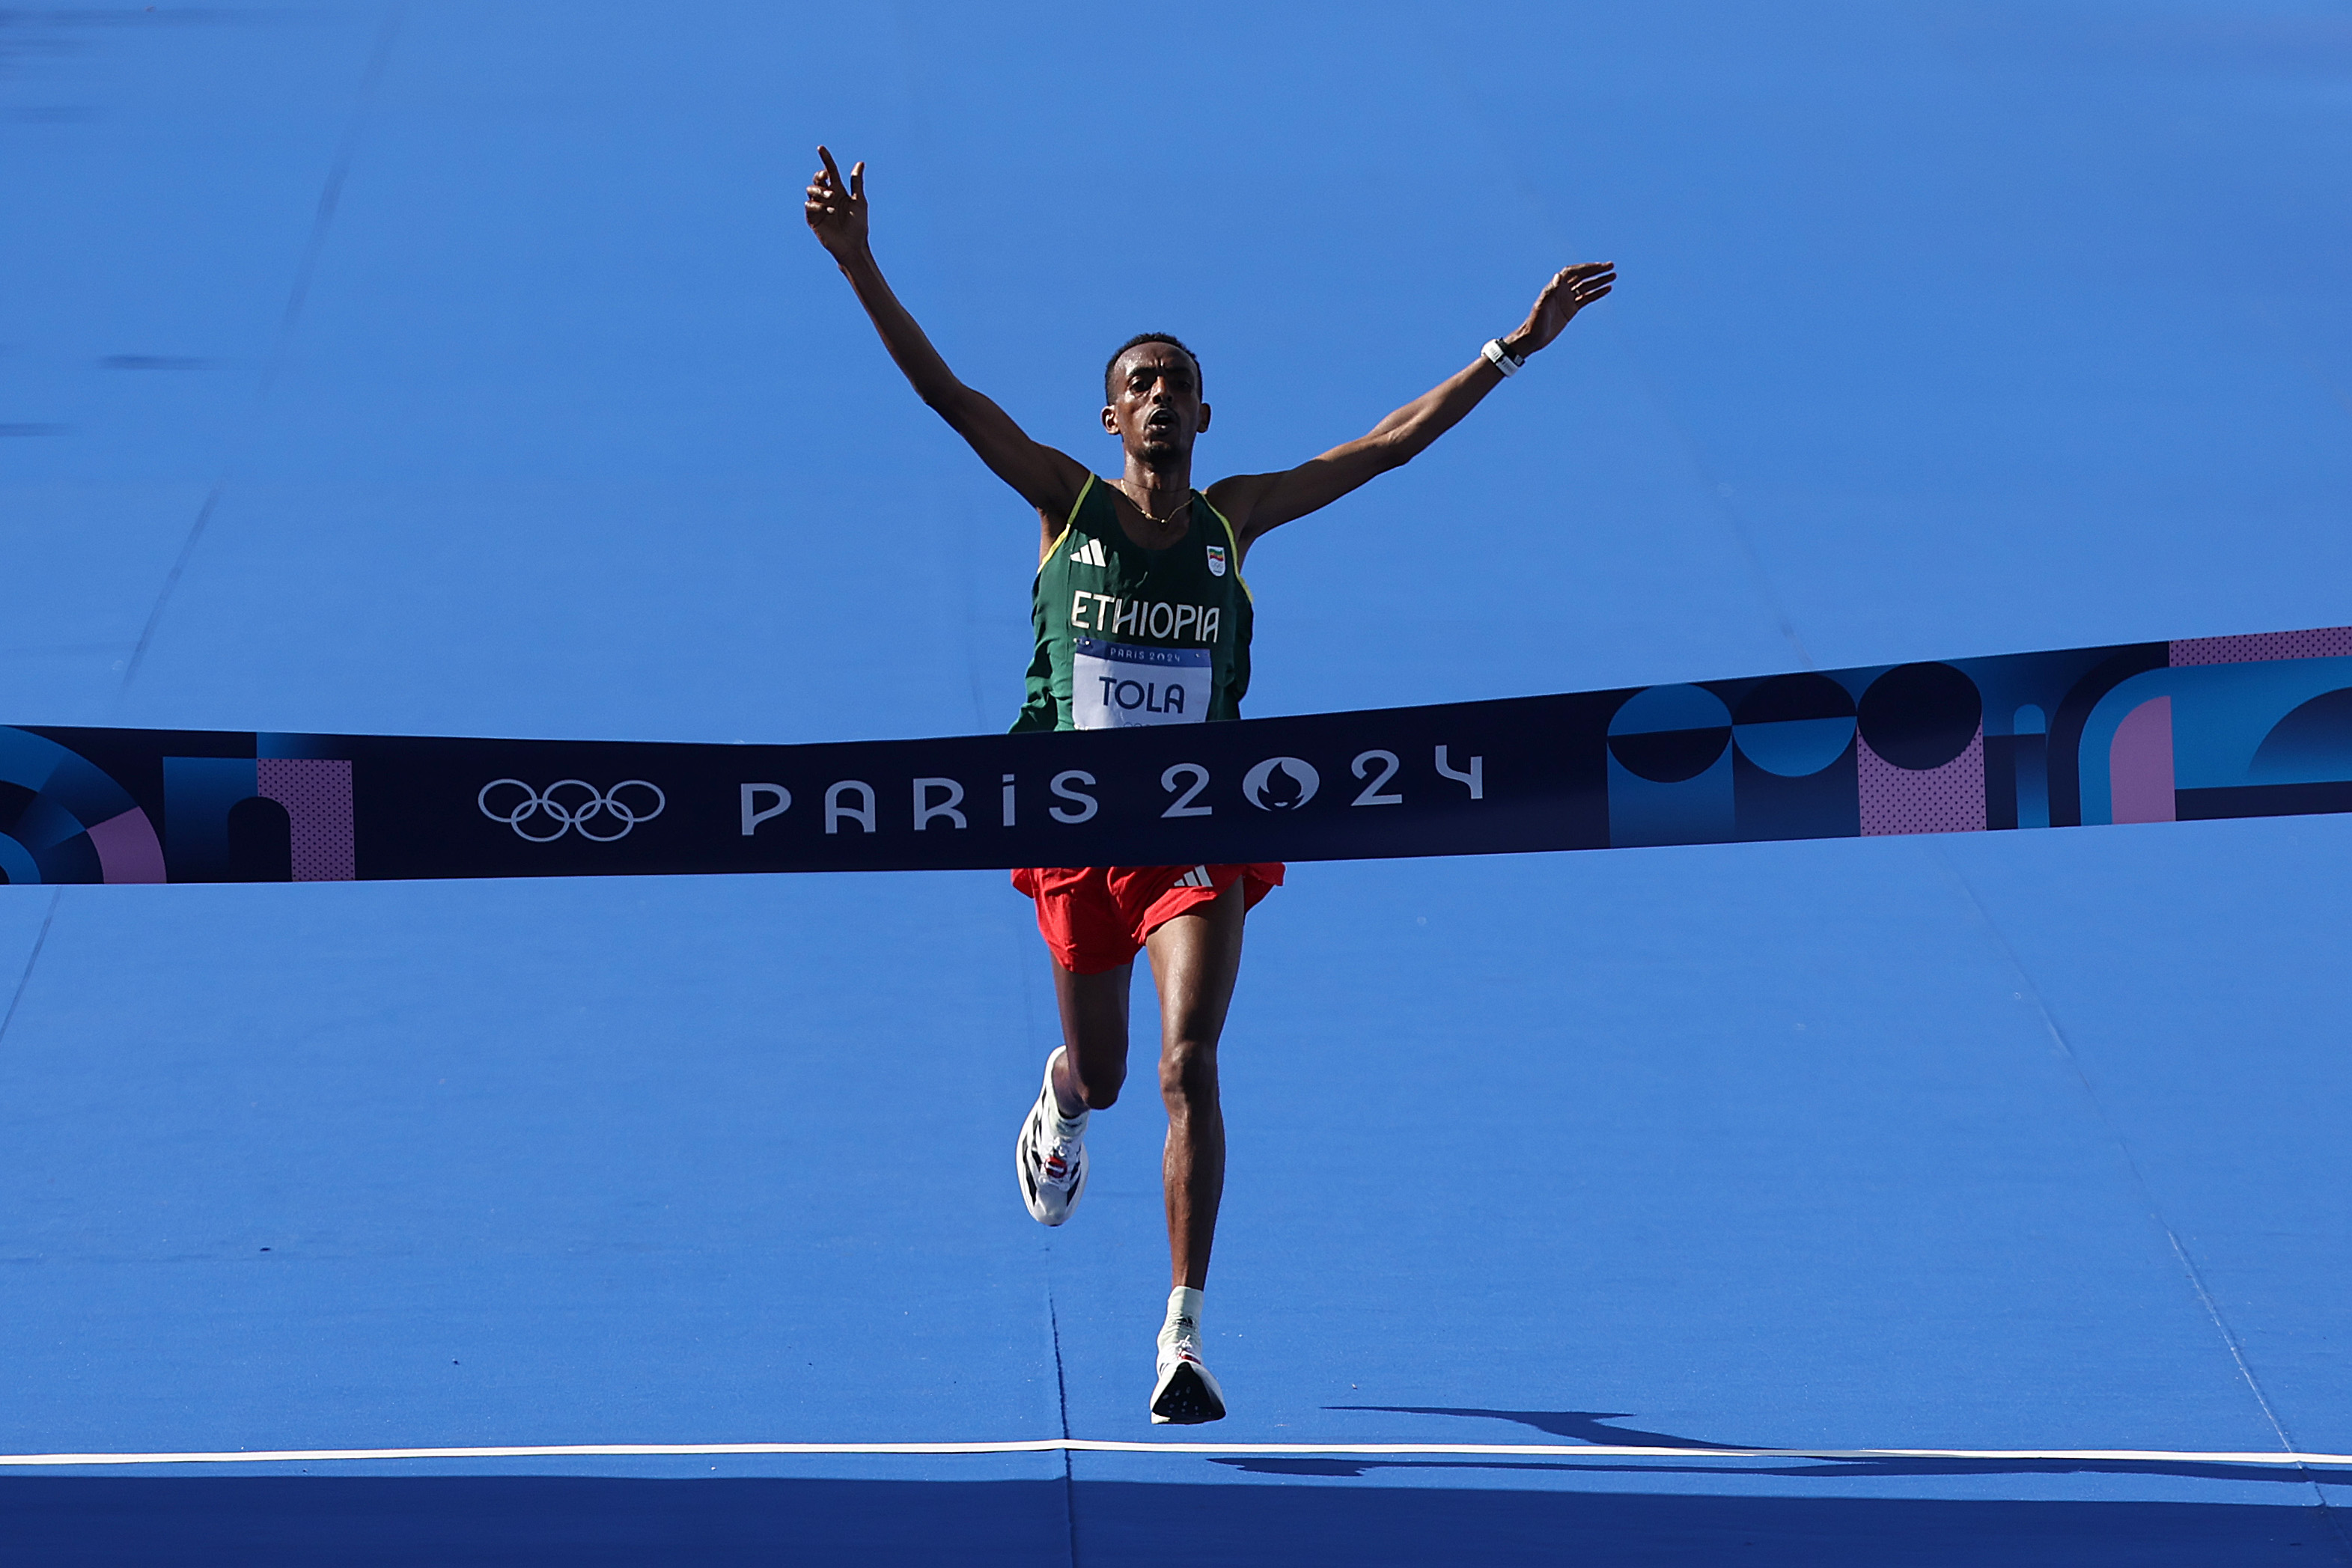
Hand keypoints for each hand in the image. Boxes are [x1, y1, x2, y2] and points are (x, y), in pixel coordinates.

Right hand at [804, 145, 868, 262]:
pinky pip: (809, 206)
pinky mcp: (813, 218)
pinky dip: (817, 205)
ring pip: (811, 190)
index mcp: (838, 190)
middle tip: (826, 178)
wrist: (853, 245)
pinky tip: (828, 211)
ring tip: (830, 198)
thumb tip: (860, 163)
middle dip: (820, 176)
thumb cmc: (858, 225)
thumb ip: (857, 182)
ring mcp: (819, 207)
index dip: (825, 159)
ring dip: (819, 191)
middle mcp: (827, 196)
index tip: (821, 148)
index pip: (830, 171)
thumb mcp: (859, 201)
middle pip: (818, 179)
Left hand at [1505, 262, 1614, 357]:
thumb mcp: (1543, 306)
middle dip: (1597, 271)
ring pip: (1586, 286)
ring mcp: (1567, 299)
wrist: (1533, 338)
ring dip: (1600, 280)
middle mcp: (1562, 290)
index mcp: (1556, 286)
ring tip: (1614, 276)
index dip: (1586, 267)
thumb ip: (1551, 291)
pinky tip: (1607, 289)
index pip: (1574, 272)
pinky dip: (1597, 293)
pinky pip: (1586, 298)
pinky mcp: (1571, 309)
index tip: (1600, 266)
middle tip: (1611, 266)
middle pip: (1582, 276)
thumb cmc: (1535, 321)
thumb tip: (1559, 275)